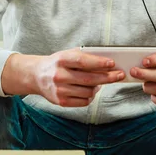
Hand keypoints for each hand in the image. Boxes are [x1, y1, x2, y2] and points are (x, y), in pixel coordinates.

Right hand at [2, 49, 125, 106]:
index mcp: (60, 60)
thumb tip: (106, 61)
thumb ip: (83, 56)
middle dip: (108, 77)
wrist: (36, 75)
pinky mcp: (60, 102)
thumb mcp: (66, 54)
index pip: (82, 61)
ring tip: (100, 82)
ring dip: (98, 87)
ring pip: (88, 91)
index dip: (98, 62)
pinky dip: (91, 96)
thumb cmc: (56, 63)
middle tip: (119, 75)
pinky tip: (91, 90)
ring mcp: (59, 90)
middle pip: (89, 78)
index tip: (112, 63)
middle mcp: (59, 75)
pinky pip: (83, 101)